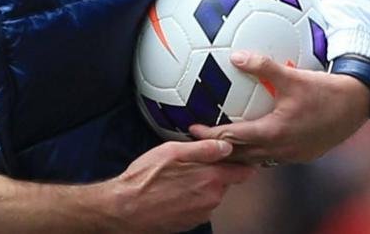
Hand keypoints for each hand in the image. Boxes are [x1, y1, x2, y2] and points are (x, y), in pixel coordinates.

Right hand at [98, 139, 254, 232]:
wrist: (127, 208)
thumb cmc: (145, 179)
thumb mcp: (171, 151)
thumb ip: (203, 149)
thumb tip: (226, 146)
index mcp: (211, 179)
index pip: (243, 172)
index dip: (239, 161)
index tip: (231, 156)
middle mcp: (212, 199)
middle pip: (224, 182)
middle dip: (213, 172)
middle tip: (190, 164)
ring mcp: (202, 213)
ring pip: (211, 194)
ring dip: (200, 185)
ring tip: (177, 179)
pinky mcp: (191, 222)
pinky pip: (199, 206)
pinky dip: (191, 198)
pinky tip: (173, 192)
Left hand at [188, 51, 369, 163]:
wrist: (358, 105)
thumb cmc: (325, 90)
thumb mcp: (293, 76)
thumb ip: (263, 66)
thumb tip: (235, 56)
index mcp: (274, 133)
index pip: (232, 139)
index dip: (209, 136)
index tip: (190, 129)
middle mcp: (281, 149)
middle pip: (239, 156)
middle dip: (216, 150)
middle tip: (195, 141)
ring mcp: (292, 155)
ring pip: (255, 160)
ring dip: (235, 154)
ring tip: (216, 145)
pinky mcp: (301, 154)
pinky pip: (270, 157)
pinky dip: (254, 152)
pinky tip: (248, 141)